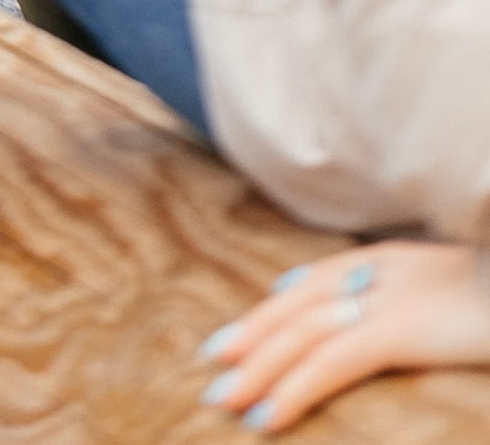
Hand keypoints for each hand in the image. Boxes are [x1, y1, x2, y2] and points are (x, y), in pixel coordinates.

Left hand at [202, 245, 489, 429]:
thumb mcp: (461, 288)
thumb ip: (427, 296)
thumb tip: (403, 318)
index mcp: (397, 258)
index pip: (323, 278)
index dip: (280, 303)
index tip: (250, 323)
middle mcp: (384, 270)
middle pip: (299, 302)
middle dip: (253, 332)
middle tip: (214, 360)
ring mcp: (391, 297)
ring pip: (302, 334)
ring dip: (258, 367)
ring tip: (223, 396)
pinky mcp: (402, 329)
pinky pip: (331, 363)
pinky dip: (293, 390)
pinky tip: (266, 417)